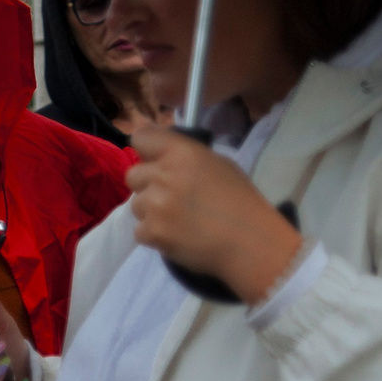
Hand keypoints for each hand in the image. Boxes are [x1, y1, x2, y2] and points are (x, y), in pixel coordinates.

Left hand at [126, 125, 304, 305]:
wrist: (249, 242)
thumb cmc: (240, 200)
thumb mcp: (218, 164)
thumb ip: (182, 153)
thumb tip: (153, 143)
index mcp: (182, 153)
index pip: (141, 138)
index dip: (145, 151)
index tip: (153, 161)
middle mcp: (163, 175)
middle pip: (132, 175)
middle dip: (147, 185)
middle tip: (170, 196)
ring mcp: (155, 205)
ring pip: (135, 205)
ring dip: (150, 212)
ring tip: (178, 220)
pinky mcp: (153, 232)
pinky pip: (140, 231)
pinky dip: (154, 235)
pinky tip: (177, 236)